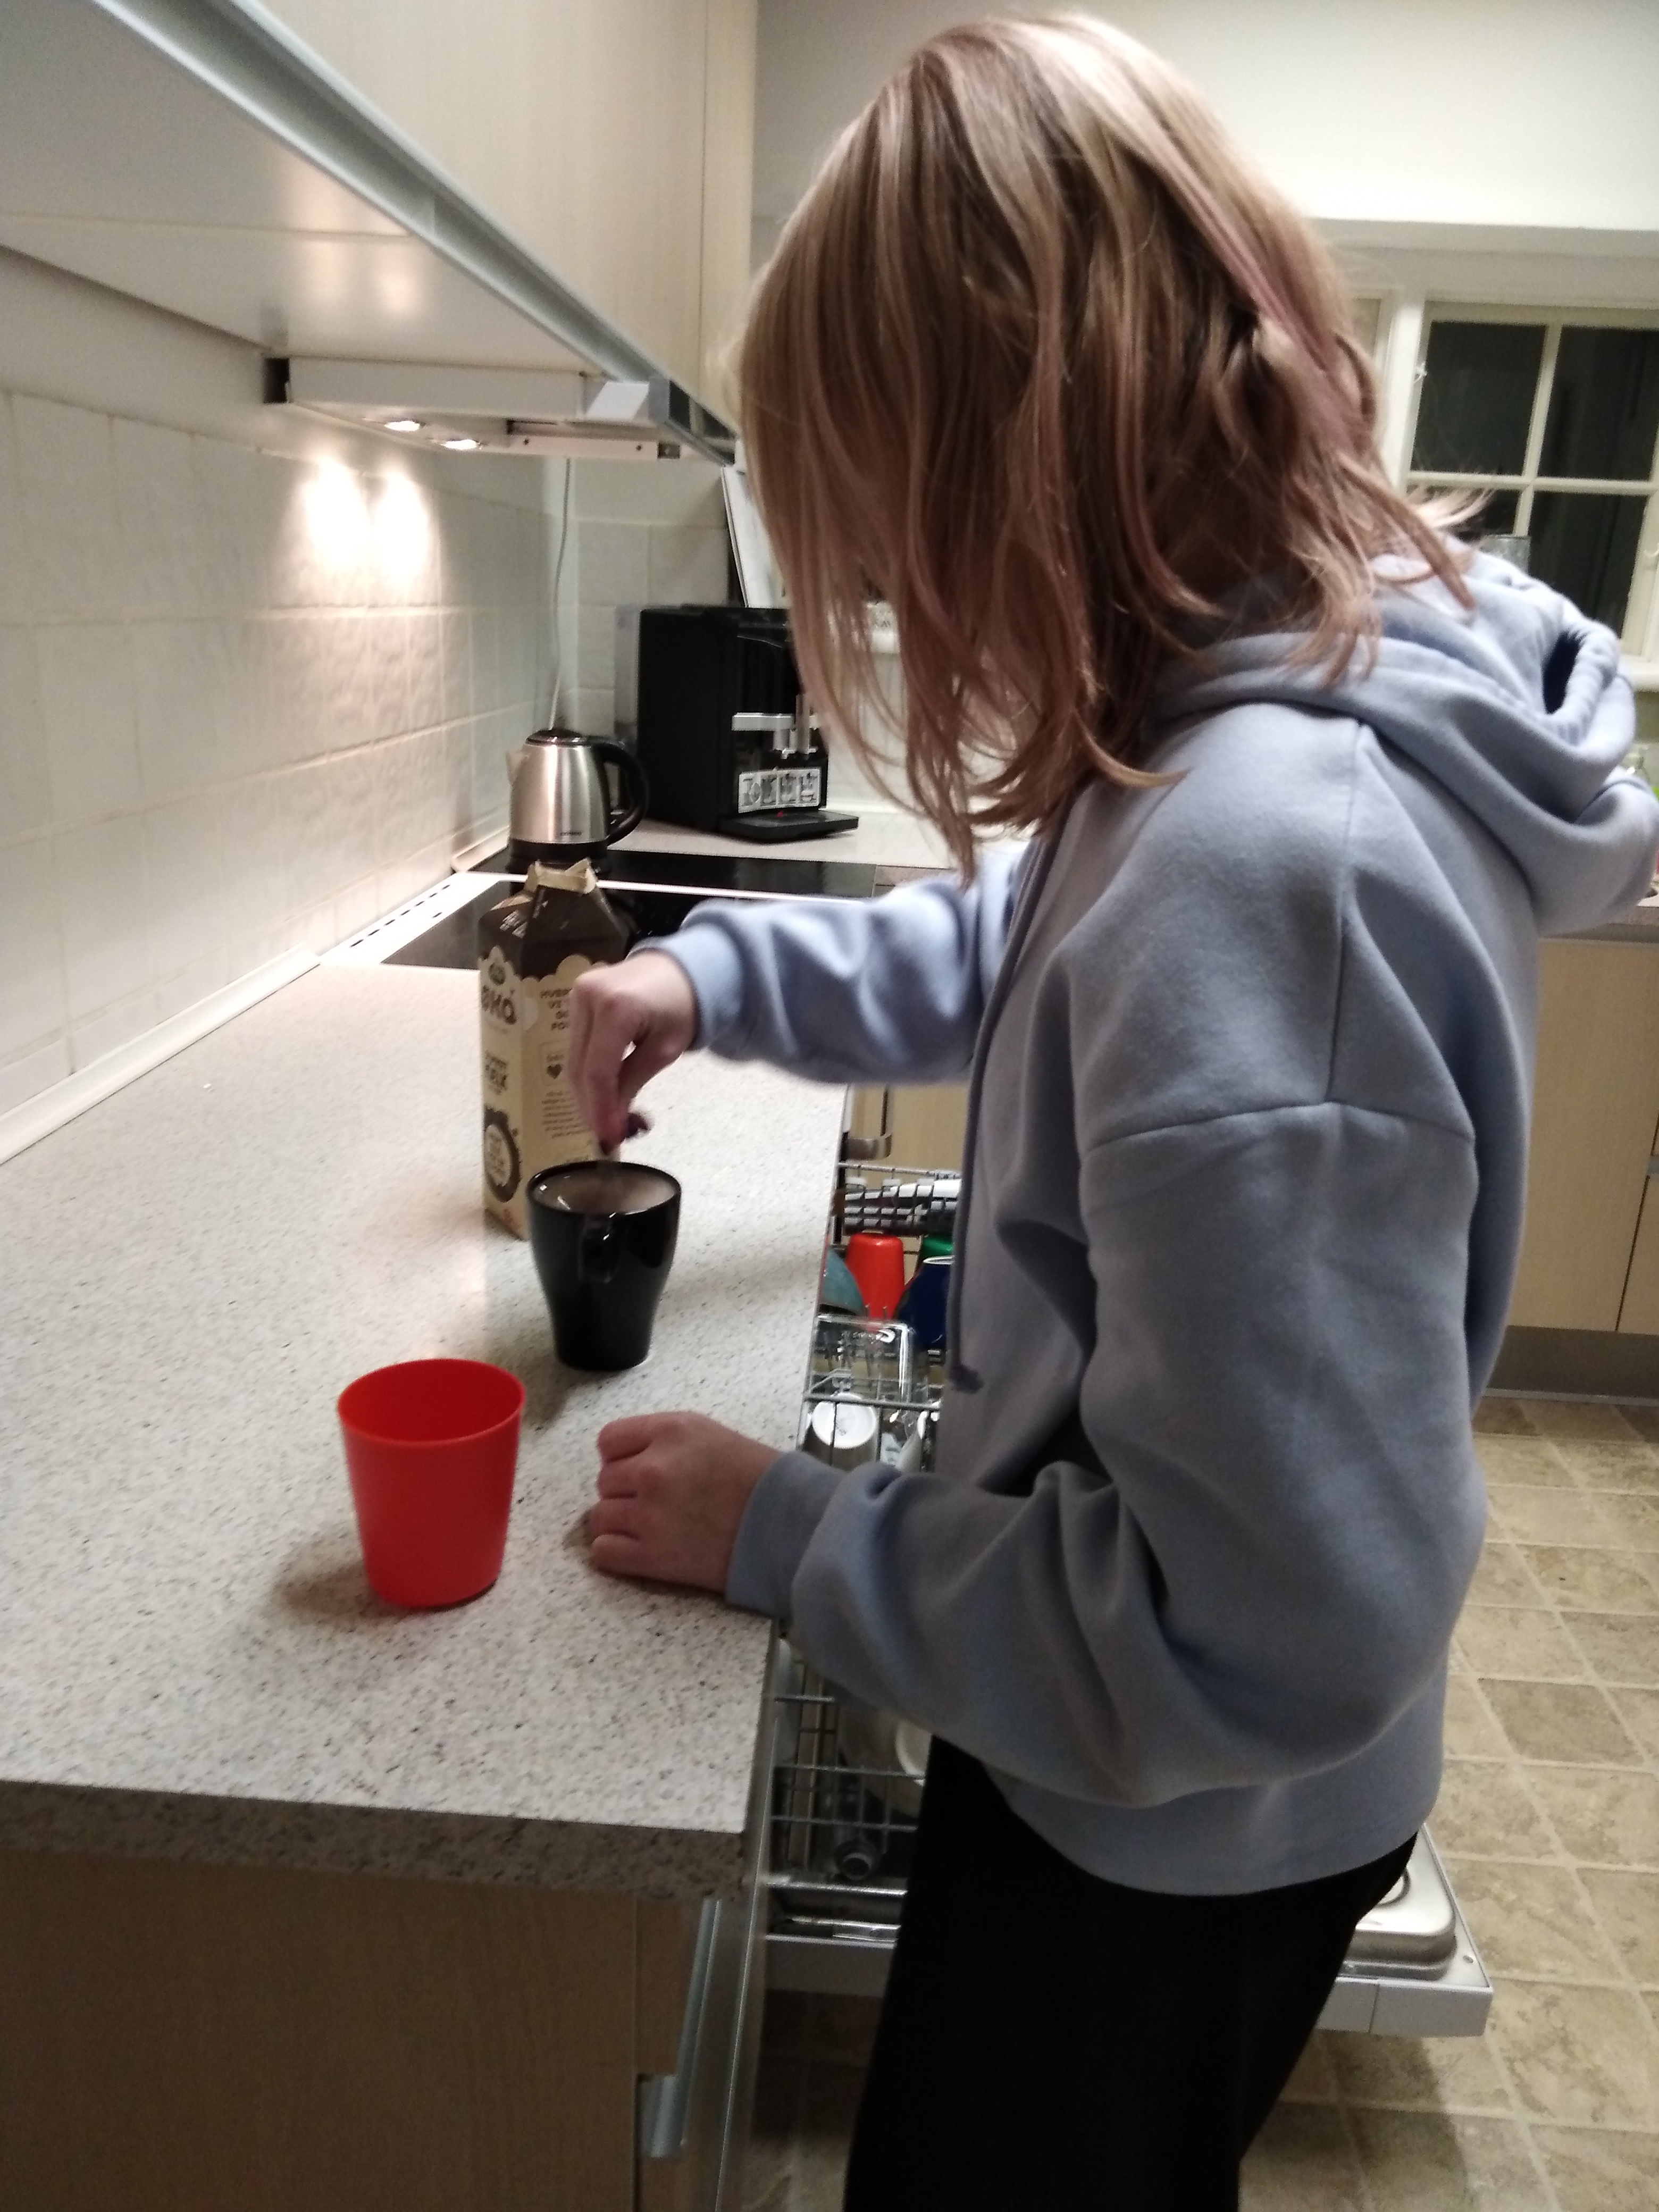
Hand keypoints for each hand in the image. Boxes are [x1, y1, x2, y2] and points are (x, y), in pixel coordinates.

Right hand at [568, 953, 698, 1150]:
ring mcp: (576, 995)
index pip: (598, 1070)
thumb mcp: (663, 1050)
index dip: (600, 1109)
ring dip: (587, 1094)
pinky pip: (576, 1046)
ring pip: (572, 1060)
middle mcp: (587, 997)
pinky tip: (603, 1093)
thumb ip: (632, 1083)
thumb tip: (610, 1123)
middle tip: (609, 1135)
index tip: (610, 1138)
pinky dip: (587, 1073)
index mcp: (616, 1007)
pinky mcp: (574, 999)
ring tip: (609, 1118)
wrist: (680, 970)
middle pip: (578, 1067)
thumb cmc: (682, 1008)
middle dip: (591, 1107)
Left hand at [587, 1412, 778, 1591]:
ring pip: (600, 1516)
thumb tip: (627, 1459)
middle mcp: (652, 1469)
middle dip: (625, 1490)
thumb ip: (662, 1440)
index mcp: (669, 1432)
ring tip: (649, 1527)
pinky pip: (603, 1551)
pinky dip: (614, 1551)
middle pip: (605, 1480)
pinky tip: (637, 1548)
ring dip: (619, 1521)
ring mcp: (649, 1515)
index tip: (638, 1468)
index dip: (621, 1456)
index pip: (608, 1441)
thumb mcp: (707, 1433)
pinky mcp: (652, 1557)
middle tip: (655, 1501)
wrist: (786, 1525)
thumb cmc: (754, 1477)